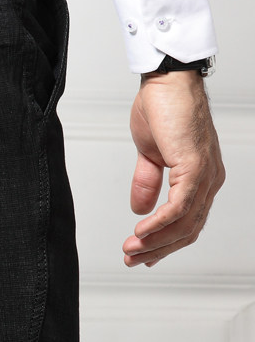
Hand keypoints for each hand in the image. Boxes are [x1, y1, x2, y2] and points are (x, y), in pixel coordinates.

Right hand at [123, 69, 224, 266]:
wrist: (167, 82)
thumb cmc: (162, 108)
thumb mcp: (149, 153)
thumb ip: (147, 182)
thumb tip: (140, 209)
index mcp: (200, 177)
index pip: (187, 221)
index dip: (165, 242)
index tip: (143, 253)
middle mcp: (209, 179)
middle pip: (188, 229)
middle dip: (158, 249)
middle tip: (133, 259)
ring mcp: (205, 175)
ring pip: (185, 223)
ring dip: (156, 241)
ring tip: (132, 249)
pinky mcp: (195, 167)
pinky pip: (179, 206)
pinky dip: (160, 223)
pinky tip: (142, 231)